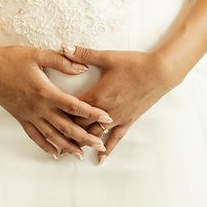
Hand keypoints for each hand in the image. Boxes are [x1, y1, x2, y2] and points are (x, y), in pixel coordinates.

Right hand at [0, 44, 112, 159]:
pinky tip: (54, 154)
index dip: (92, 113)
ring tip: (80, 155)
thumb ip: (62, 62)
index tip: (107, 119)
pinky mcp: (21, 118)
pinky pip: (35, 136)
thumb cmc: (12, 58)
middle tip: (100, 145)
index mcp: (46, 92)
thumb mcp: (38, 54)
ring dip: (67, 146)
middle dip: (85, 137)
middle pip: (66, 127)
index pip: (75, 106)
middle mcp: (39, 108)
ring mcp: (29, 116)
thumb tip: (83, 67)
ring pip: (52, 136)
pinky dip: (45, 146)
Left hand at [61, 44, 182, 163]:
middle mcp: (104, 111)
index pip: (72, 109)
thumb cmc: (134, 63)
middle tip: (51, 142)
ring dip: (82, 144)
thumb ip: (83, 54)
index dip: (58, 116)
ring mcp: (116, 118)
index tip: (46, 121)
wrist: (160, 72)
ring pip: (95, 135)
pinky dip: (107, 149)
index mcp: (96, 95)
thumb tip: (63, 47)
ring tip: (70, 153)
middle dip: (66, 134)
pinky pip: (115, 138)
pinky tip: (99, 159)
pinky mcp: (128, 121)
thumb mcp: (108, 57)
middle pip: (80, 126)